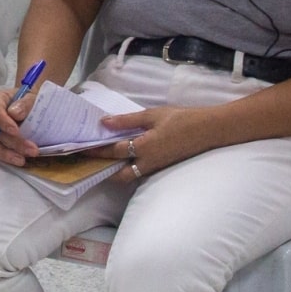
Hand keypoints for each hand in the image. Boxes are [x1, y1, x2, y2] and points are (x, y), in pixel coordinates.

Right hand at [0, 81, 39, 171]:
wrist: (31, 105)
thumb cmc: (30, 98)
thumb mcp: (33, 95)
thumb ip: (25, 102)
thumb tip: (14, 113)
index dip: (3, 121)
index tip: (16, 131)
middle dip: (13, 143)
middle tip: (32, 150)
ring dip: (5, 154)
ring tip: (21, 160)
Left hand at [93, 105, 207, 181]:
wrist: (208, 130)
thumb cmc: (181, 119)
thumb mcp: (152, 115)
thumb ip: (127, 120)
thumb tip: (104, 122)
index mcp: (144, 147)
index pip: (114, 151)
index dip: (97, 150)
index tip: (82, 148)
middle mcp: (148, 162)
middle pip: (120, 174)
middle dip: (104, 169)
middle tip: (89, 162)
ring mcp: (156, 168)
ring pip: (130, 176)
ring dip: (115, 171)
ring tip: (102, 162)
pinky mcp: (162, 167)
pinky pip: (140, 173)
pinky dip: (128, 169)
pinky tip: (123, 160)